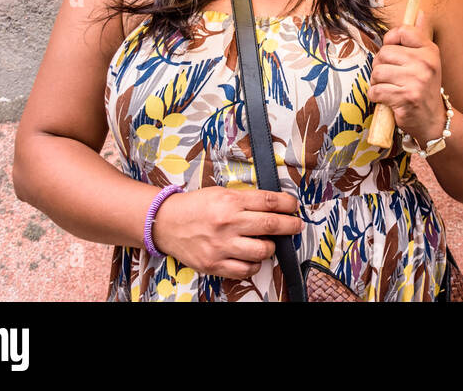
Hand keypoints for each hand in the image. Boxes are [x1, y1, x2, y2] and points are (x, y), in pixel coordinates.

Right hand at [151, 187, 302, 279]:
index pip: (270, 202)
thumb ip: (247, 199)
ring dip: (271, 248)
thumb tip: (275, 205)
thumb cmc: (196, 206)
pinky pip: (245, 270)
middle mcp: (227, 223)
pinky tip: (253, 258)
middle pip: (271, 225)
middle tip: (296, 226)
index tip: (294, 207)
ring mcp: (221, 246)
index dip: (288, 204)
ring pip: (262, 251)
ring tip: (268, 243)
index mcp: (230, 202)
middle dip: (291, 226)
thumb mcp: (222, 192)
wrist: (165, 223)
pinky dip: (254, 265)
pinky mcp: (214, 264)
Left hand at [367, 9, 445, 143]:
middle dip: (380, 66)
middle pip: (384, 53)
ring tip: (388, 88)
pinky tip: (387, 99)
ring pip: (377, 72)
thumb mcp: (428, 60)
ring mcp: (416, 81)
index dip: (390, 41)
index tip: (393, 52)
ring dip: (377, 82)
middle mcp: (425, 63)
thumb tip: (420, 12)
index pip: (401, 32)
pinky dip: (376, 96)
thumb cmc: (424, 87)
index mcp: (430, 50)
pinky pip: (376, 91)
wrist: (433, 120)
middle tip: (390, 76)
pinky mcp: (405, 98)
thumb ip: (420, 37)